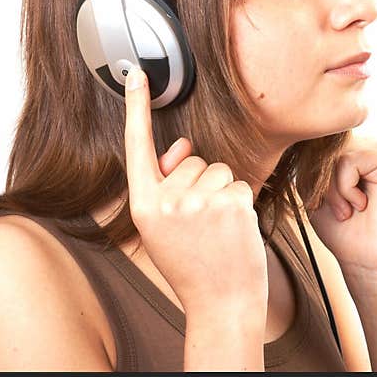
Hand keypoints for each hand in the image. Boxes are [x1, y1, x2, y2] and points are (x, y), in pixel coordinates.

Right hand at [123, 66, 268, 315]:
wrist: (221, 302)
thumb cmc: (192, 264)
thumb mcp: (162, 228)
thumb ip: (164, 184)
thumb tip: (182, 144)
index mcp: (143, 205)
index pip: (137, 147)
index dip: (135, 107)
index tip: (135, 73)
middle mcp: (167, 200)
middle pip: (192, 159)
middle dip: (200, 182)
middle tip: (202, 223)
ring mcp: (200, 201)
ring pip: (218, 169)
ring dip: (222, 192)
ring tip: (217, 229)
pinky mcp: (231, 201)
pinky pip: (239, 183)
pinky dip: (240, 202)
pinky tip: (234, 230)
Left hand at [309, 135, 376, 280]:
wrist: (370, 263)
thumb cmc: (344, 231)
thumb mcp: (316, 191)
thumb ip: (311, 163)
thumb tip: (304, 139)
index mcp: (356, 150)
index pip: (318, 141)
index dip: (309, 172)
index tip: (320, 202)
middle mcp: (371, 144)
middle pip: (323, 144)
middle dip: (318, 180)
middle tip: (337, 210)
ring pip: (334, 152)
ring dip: (331, 188)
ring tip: (347, 210)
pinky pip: (347, 160)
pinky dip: (344, 188)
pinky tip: (360, 205)